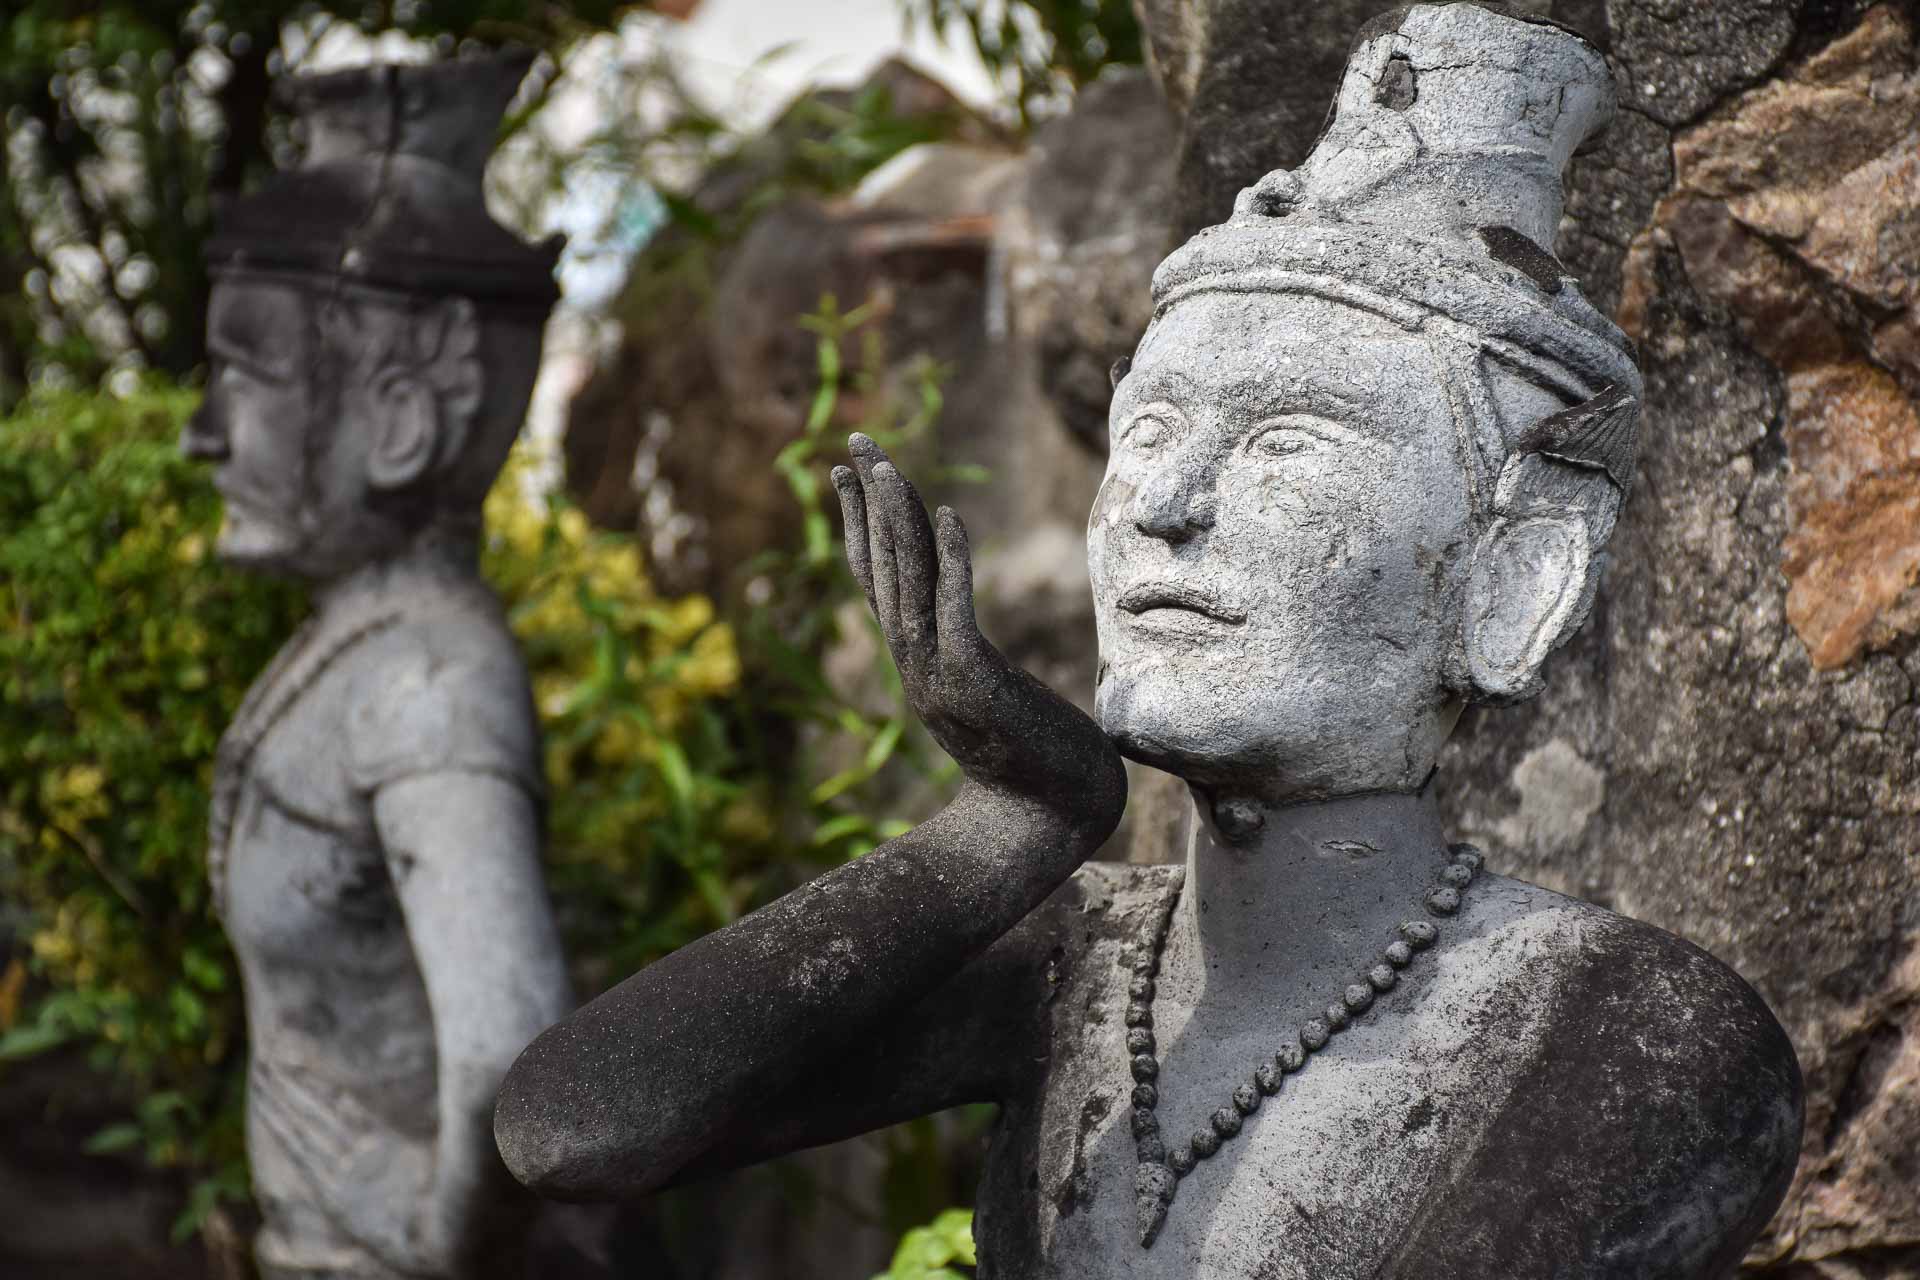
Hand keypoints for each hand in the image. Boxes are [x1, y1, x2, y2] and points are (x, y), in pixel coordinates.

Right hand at [832, 435, 1125, 835]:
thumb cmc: (1043, 769)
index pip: (879, 583)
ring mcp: (940, 675)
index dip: (862, 526)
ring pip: (906, 583)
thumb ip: (981, 674)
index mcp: (921, 667)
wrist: (1054, 824)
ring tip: (888, 465)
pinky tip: (947, 513)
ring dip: (896, 519)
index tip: (849, 475)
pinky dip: (949, 559)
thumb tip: (980, 656)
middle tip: (854, 442)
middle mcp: (919, 666)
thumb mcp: (999, 707)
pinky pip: (954, 609)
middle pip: (881, 570)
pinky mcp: (975, 681)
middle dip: (869, 502)